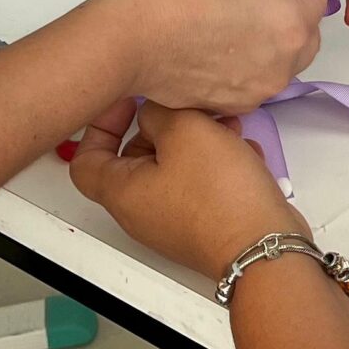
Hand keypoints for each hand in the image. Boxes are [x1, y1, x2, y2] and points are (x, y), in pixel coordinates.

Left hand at [70, 99, 306, 278]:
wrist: (263, 245)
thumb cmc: (217, 191)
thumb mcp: (185, 131)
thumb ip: (160, 111)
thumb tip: (153, 112)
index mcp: (121, 192)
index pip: (85, 159)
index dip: (101, 125)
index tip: (130, 102)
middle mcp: (141, 210)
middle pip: (135, 158)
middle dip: (163, 126)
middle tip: (189, 107)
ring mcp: (173, 220)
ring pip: (174, 167)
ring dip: (198, 140)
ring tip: (227, 124)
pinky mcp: (203, 223)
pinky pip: (199, 184)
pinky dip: (217, 162)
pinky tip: (243, 150)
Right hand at [94, 0, 327, 113]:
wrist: (131, 40)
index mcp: (290, 25)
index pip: (317, 1)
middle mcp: (281, 65)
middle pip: (305, 39)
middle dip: (299, 16)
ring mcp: (256, 91)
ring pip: (279, 64)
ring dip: (273, 43)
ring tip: (247, 22)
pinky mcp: (229, 105)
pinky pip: (250, 82)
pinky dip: (247, 64)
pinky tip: (223, 46)